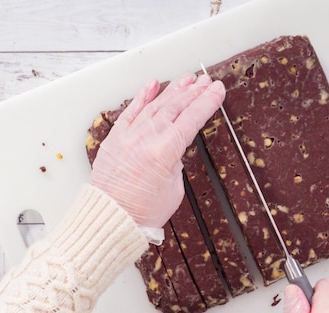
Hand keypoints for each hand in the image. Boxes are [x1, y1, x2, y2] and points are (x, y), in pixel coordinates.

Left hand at [89, 73, 224, 227]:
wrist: (110, 217)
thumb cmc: (141, 211)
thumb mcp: (173, 189)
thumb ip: (176, 163)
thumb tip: (175, 149)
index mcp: (164, 151)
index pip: (192, 118)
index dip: (207, 102)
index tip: (217, 90)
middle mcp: (146, 137)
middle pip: (175, 107)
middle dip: (193, 92)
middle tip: (205, 81)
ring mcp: (129, 135)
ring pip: (155, 105)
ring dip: (173, 90)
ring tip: (186, 80)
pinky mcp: (115, 137)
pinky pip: (131, 111)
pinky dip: (143, 96)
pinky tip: (153, 85)